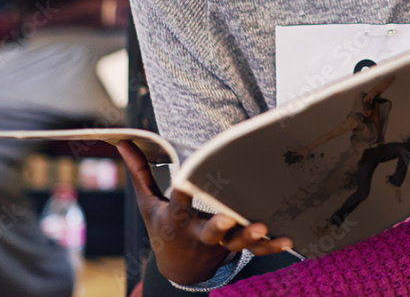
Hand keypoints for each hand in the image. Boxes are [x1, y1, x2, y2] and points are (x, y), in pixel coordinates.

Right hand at [116, 141, 292, 285]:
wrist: (179, 268)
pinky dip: (271, 246)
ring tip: (263, 226)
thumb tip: (123, 141)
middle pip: (210, 231)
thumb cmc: (164, 227)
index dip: (183, 192)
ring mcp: (220, 244)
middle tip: (230, 217)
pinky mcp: (236, 248)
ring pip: (236, 242)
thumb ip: (140, 172)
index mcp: (177, 219)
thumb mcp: (148, 204)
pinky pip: (256, 250)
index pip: (179, 203)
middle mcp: (199, 233)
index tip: (187, 180)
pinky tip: (287, 239)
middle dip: (219, 225)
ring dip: (250, 236)